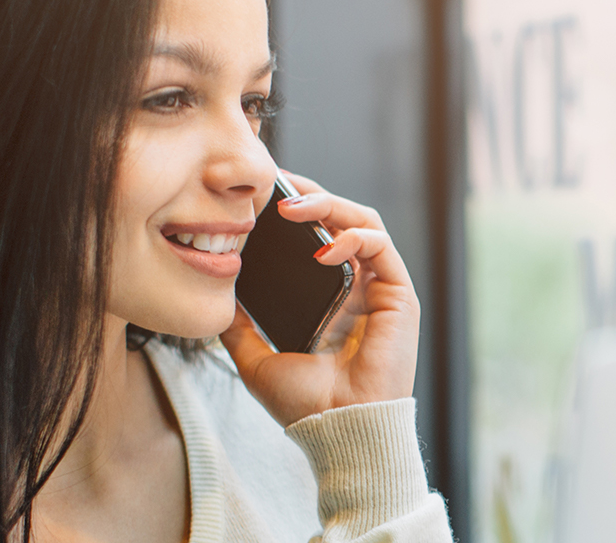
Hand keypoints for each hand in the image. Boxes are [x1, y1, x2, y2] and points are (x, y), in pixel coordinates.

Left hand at [220, 172, 420, 426]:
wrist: (338, 432)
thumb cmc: (306, 406)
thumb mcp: (256, 360)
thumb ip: (239, 329)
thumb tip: (215, 300)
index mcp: (332, 300)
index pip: (319, 238)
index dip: (296, 212)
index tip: (263, 196)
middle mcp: (359, 290)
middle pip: (342, 221)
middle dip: (311, 196)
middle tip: (277, 184)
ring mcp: (381, 290)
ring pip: (363, 223)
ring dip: (330, 206)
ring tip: (293, 208)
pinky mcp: (399, 296)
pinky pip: (380, 246)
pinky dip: (353, 237)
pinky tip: (324, 247)